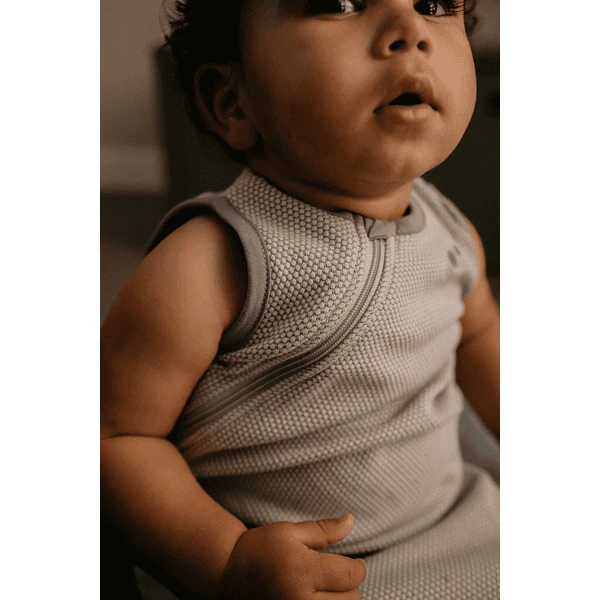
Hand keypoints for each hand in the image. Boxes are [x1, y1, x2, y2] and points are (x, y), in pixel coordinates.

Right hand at [217, 513, 365, 598]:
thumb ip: (324, 530)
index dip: (358, 566)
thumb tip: (351, 520)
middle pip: (350, 598)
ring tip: (327, 589)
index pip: (351, 575)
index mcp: (302, 570)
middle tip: (337, 575)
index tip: (354, 562)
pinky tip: (318, 598)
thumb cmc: (259, 548)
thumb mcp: (290, 531)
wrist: (227, 575)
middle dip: (349, 585)